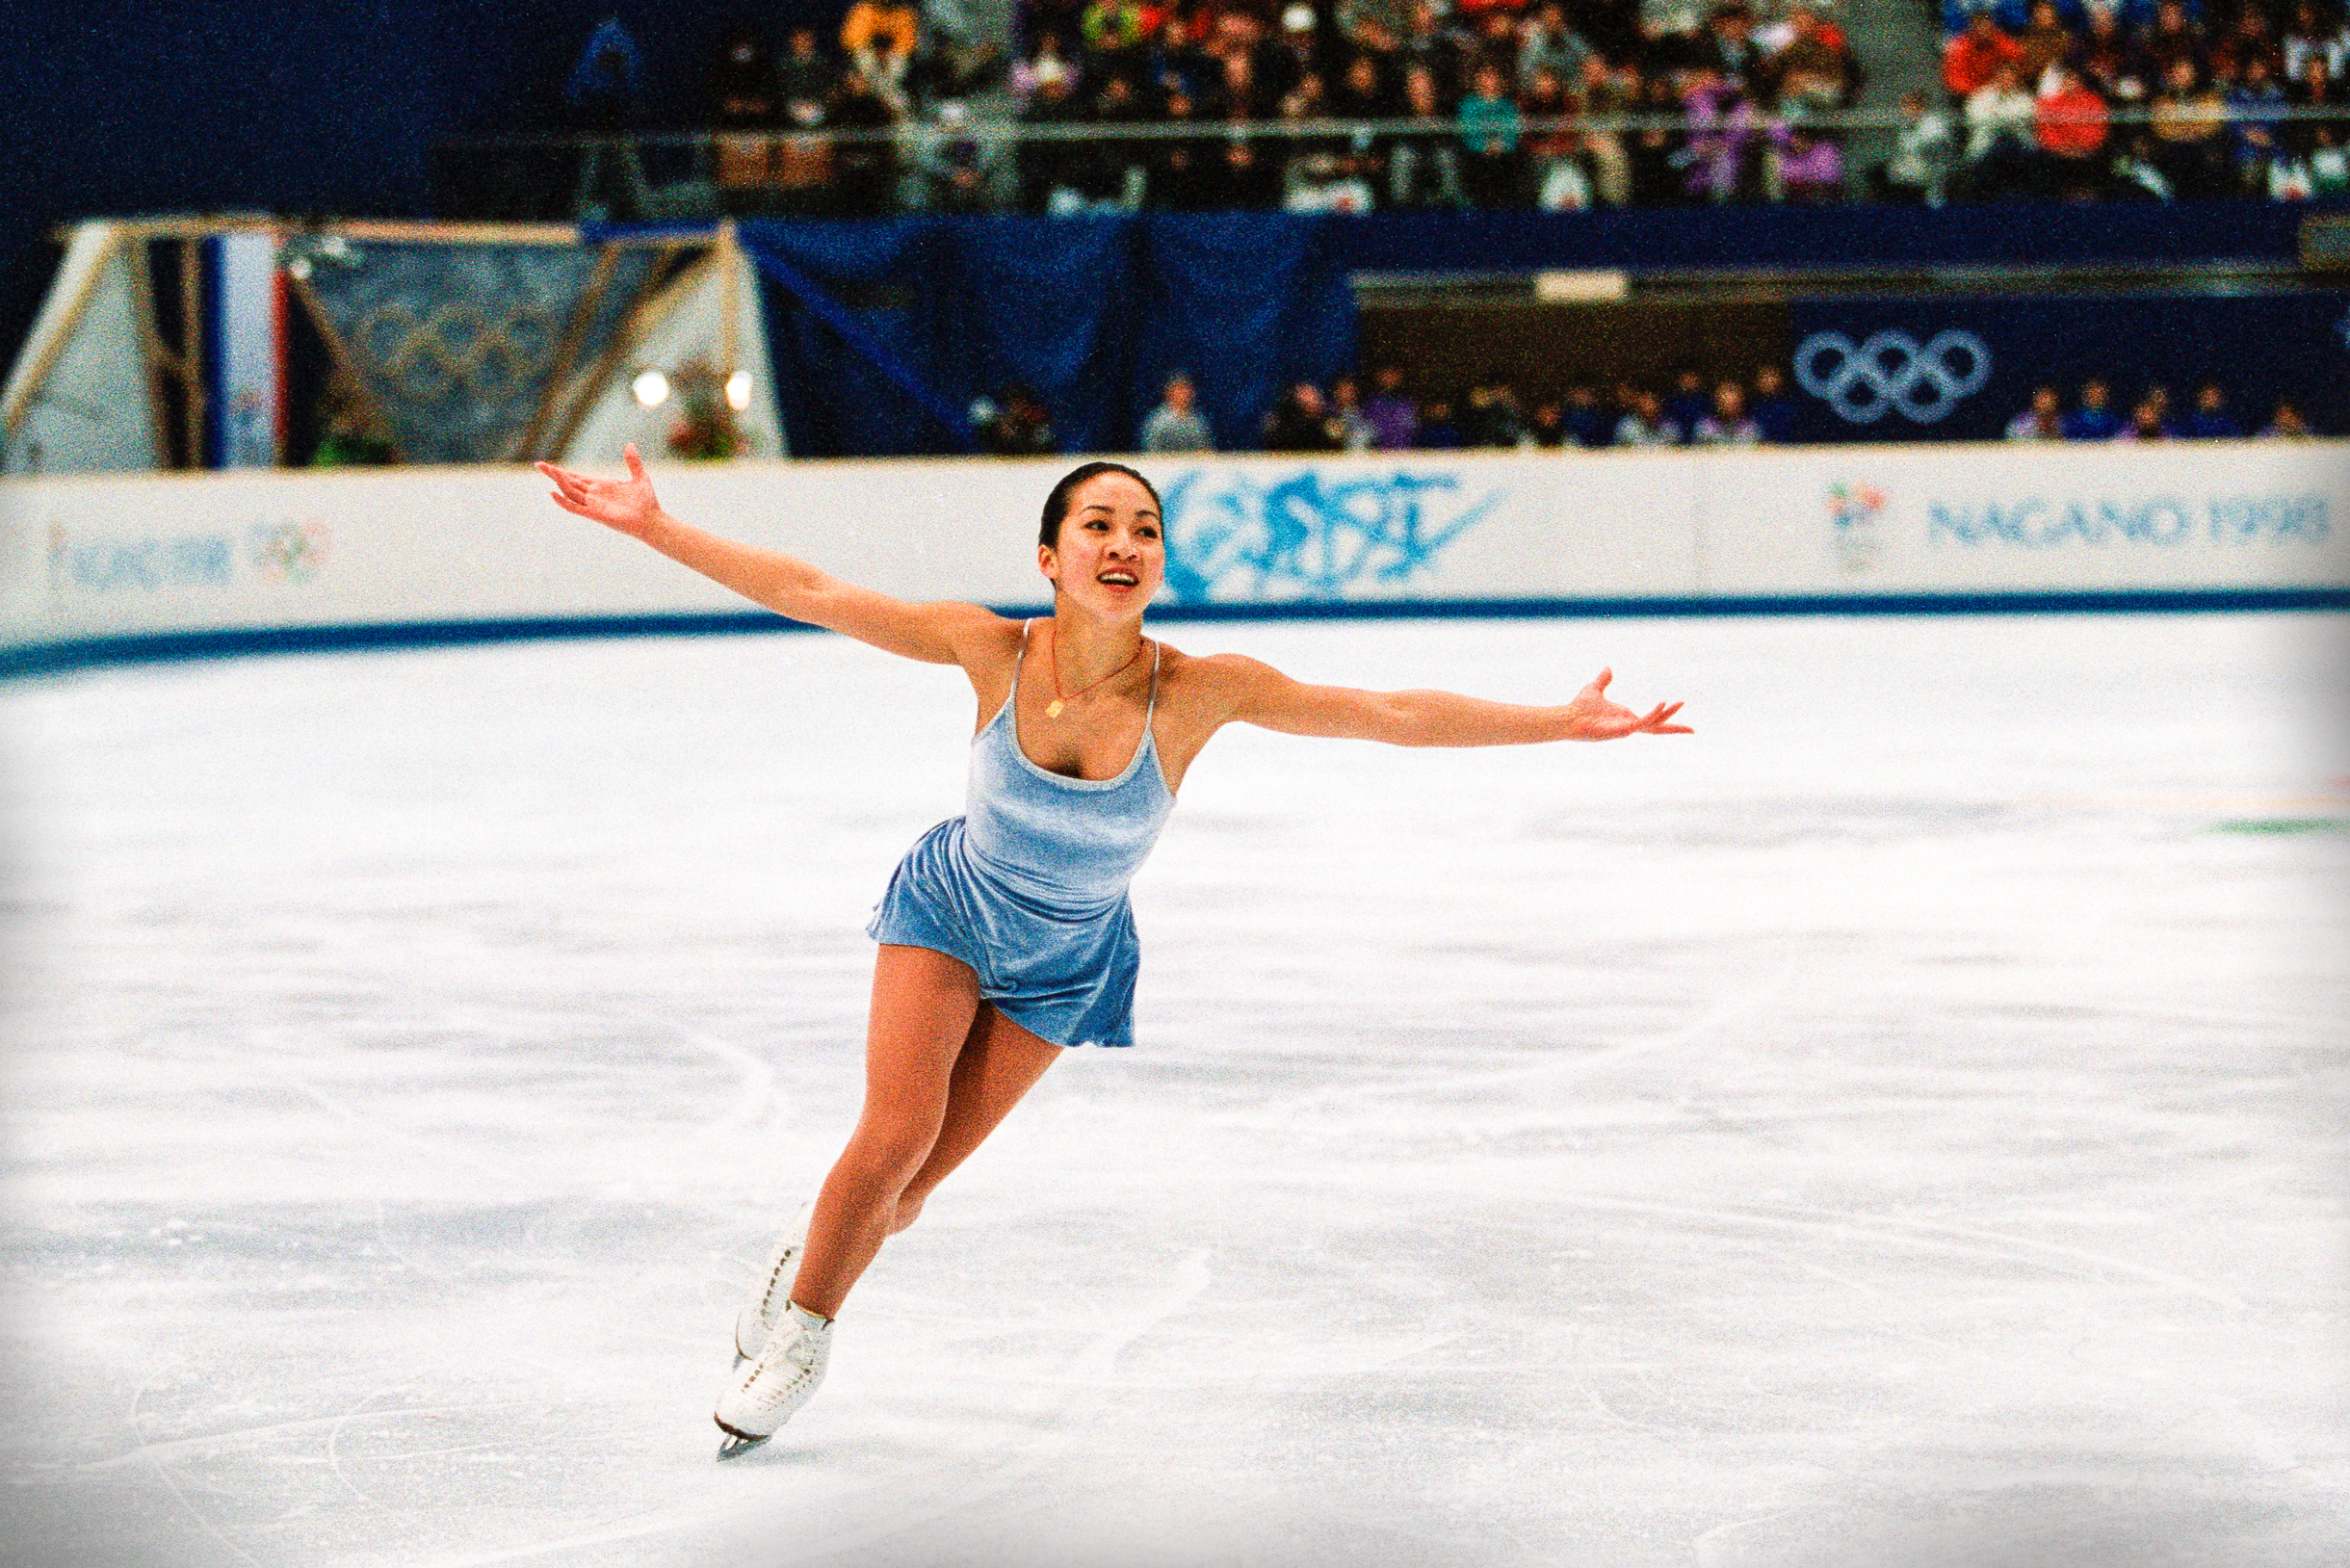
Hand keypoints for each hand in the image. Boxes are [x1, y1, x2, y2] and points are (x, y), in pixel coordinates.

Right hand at [537, 444, 662, 537]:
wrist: (652, 520)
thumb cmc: (646, 502)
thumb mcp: (640, 476)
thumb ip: (633, 462)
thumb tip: (630, 444)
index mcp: (601, 486)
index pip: (577, 478)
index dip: (563, 472)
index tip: (548, 466)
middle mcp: (594, 495)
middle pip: (568, 483)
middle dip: (554, 473)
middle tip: (538, 464)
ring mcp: (593, 505)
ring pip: (570, 492)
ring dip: (558, 481)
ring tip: (547, 469)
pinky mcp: (595, 514)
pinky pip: (575, 508)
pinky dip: (563, 501)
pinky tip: (553, 493)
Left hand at [1563, 668, 1690, 739]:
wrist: (1567, 717)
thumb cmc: (1578, 708)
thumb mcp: (1595, 689)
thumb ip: (1603, 680)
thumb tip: (1608, 668)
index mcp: (1626, 717)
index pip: (1651, 720)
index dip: (1665, 717)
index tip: (1679, 712)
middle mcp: (1628, 725)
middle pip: (1657, 727)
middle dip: (1674, 727)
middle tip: (1692, 729)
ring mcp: (1625, 729)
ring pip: (1652, 724)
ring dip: (1666, 715)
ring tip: (1679, 703)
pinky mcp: (1621, 730)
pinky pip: (1641, 722)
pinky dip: (1652, 714)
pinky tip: (1662, 704)